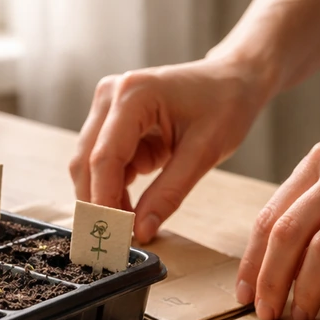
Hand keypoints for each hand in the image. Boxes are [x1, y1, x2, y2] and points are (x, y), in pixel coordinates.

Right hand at [69, 55, 271, 241]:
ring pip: (89, 164)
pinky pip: (103, 162)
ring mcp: (107, 106)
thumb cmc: (225, 105)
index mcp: (134, 94)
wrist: (232, 80)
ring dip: (105, 196)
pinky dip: (114, 187)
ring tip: (130, 224)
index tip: (111, 233)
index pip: (104, 156)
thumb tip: (141, 231)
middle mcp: (111, 95)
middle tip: (114, 238)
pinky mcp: (111, 121)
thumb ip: (170, 193)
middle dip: (98, 201)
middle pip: (87, 161)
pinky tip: (131, 206)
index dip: (104, 199)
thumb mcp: (204, 153)